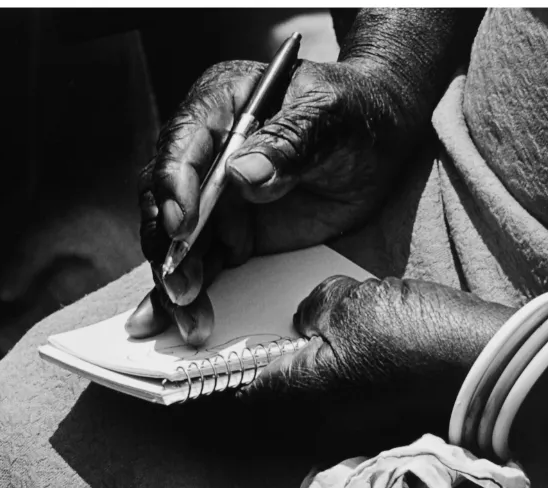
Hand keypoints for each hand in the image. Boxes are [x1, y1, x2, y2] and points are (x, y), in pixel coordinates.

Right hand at [127, 57, 414, 344]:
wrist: (381, 138)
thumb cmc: (354, 113)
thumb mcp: (330, 118)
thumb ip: (289, 141)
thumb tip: (242, 174)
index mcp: (219, 107)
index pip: (180, 145)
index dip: (173, 187)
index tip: (182, 227)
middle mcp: (206, 153)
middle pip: (166, 201)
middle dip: (168, 247)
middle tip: (182, 289)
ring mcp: (215, 196)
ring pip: (176, 241)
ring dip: (176, 280)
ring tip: (190, 320)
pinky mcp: (230, 231)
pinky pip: (203, 262)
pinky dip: (192, 292)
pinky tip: (188, 320)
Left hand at [238, 276, 514, 455]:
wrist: (489, 370)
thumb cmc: (419, 336)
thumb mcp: (355, 302)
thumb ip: (316, 306)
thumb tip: (307, 317)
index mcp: (303, 394)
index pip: (242, 390)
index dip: (226, 370)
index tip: (216, 355)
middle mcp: (321, 423)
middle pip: (271, 401)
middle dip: (265, 370)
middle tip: (270, 338)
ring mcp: (350, 429)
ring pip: (304, 403)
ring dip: (300, 374)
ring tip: (314, 337)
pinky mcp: (376, 424)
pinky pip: (335, 404)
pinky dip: (329, 380)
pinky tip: (347, 350)